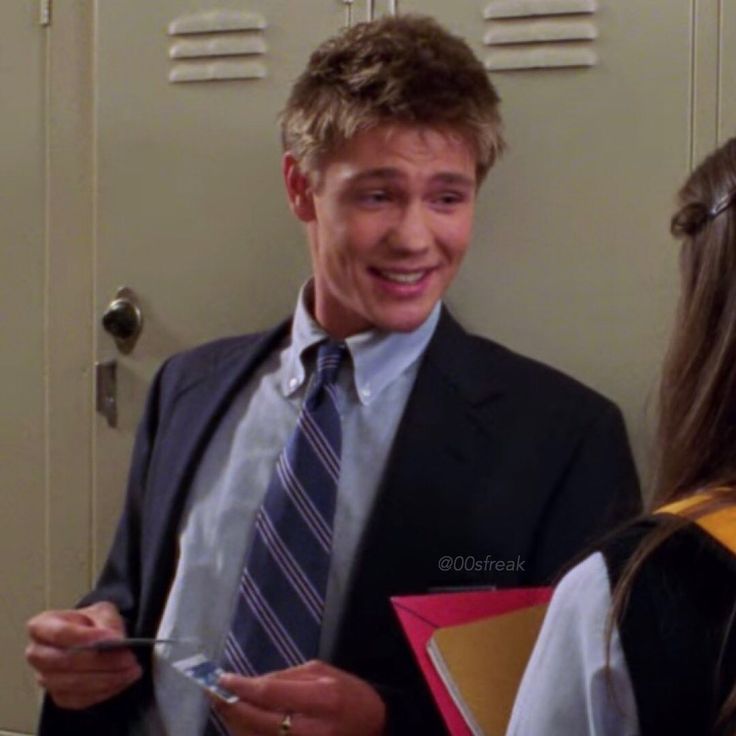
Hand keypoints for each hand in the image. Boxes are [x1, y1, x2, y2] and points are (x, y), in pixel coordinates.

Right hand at [25, 601, 142, 709]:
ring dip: (107, 678)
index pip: (60, 633)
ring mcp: (46, 678)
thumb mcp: (102, 612)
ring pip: (73, 684)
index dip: (86, 637)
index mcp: (42, 626)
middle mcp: (38, 654)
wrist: (93, 640)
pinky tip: (123, 680)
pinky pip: (80, 699)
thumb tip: (114, 640)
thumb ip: (108, 623)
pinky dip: (105, 691)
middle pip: (65, 662)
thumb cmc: (93, 624)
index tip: (112, 639)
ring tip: (132, 670)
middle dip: (100, 661)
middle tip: (128, 658)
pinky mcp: (59, 696)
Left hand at [212, 660, 385, 735]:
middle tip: (212, 691)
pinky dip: (247, 735)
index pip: (270, 694)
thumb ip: (287, 677)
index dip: (242, 687)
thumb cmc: (351, 694)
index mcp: (320, 700)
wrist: (375, 728)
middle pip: (257, 722)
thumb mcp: (323, 672)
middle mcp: (309, 730)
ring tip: (222, 704)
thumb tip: (253, 684)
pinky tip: (239, 722)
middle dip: (231, 706)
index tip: (222, 678)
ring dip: (234, 723)